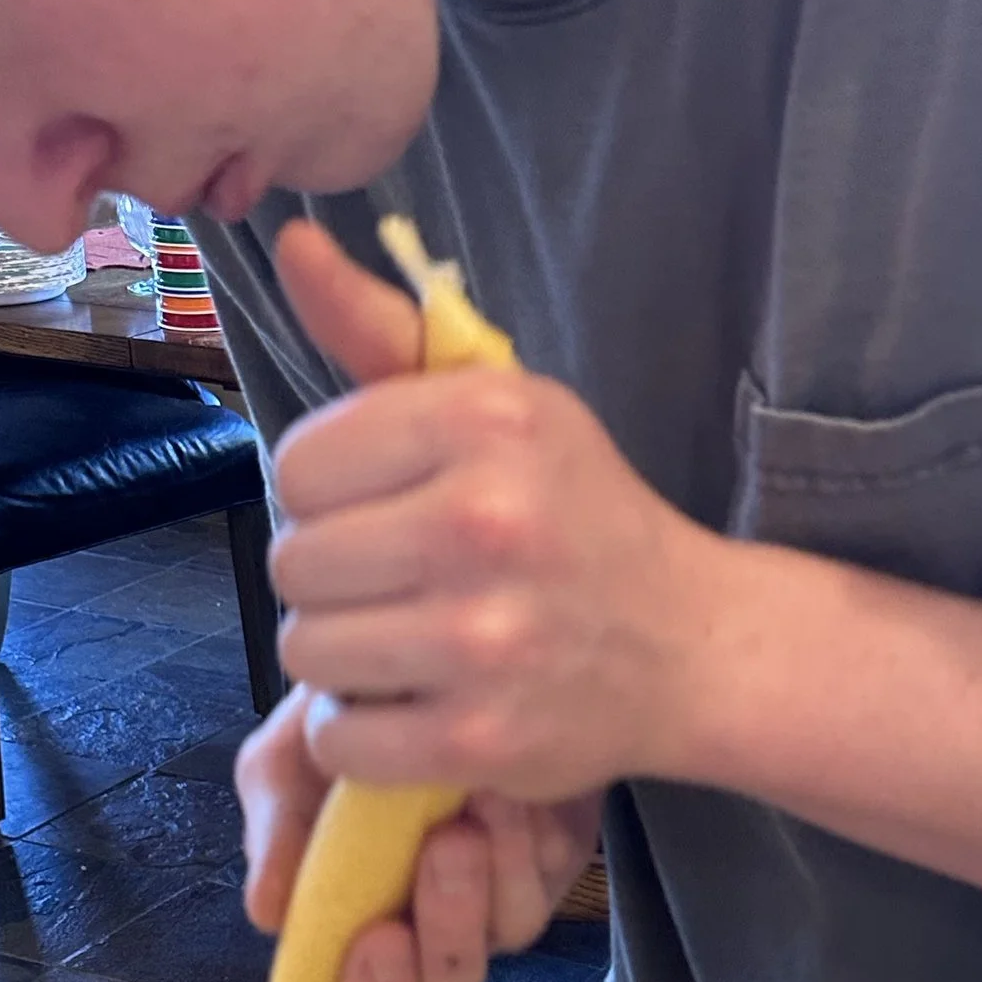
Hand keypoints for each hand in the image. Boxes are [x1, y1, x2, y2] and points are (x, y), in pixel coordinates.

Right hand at [236, 688, 601, 981]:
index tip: (374, 941)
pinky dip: (527, 833)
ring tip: (474, 799)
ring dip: (490, 869)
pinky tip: (506, 783)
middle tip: (442, 852)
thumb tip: (268, 911)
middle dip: (446, 933)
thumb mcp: (291, 758)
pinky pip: (547, 875)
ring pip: (506, 932)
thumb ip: (277, 828)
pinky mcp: (547, 863)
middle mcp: (424, 930)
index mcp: (349, 925)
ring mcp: (492, 900)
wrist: (426, 650)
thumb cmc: (344, 720)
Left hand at [261, 218, 723, 800]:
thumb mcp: (501, 405)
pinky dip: (362, 733)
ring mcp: (482, 640)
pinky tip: (415, 705)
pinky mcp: (481, 739)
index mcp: (484, 421)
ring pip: (307, 650)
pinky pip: (341, 739)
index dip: (329, 496)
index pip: (298, 464)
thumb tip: (289, 242)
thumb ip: (383, 332)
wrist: (692, 644)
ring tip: (407, 645)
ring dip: (343, 658)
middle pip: (294, 562)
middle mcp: (482, 522)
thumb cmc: (577, 516)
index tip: (385, 511)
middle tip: (399, 586)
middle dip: (333, 579)